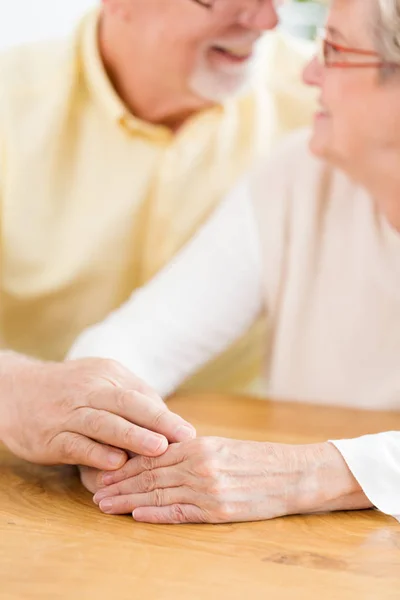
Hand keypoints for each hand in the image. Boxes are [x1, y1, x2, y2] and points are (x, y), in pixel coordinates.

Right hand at [0, 353, 195, 469]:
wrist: (15, 391)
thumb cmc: (69, 390)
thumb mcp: (100, 382)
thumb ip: (131, 398)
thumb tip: (168, 422)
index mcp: (107, 374)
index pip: (142, 395)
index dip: (166, 416)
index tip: (190, 434)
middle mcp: (88, 389)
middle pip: (127, 404)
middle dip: (158, 422)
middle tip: (184, 438)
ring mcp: (68, 413)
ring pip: (103, 423)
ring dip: (132, 436)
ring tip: (158, 449)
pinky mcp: (50, 436)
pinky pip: (76, 444)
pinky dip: (97, 453)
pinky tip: (116, 463)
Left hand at [93, 438, 369, 523]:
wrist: (294, 473)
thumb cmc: (256, 459)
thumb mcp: (221, 446)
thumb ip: (190, 451)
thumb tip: (158, 457)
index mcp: (198, 445)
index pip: (152, 457)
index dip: (125, 467)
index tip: (104, 473)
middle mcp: (199, 464)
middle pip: (150, 475)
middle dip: (119, 484)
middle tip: (95, 492)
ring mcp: (208, 488)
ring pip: (159, 493)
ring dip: (129, 500)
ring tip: (106, 506)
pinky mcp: (219, 510)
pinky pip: (181, 512)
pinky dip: (156, 514)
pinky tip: (137, 516)